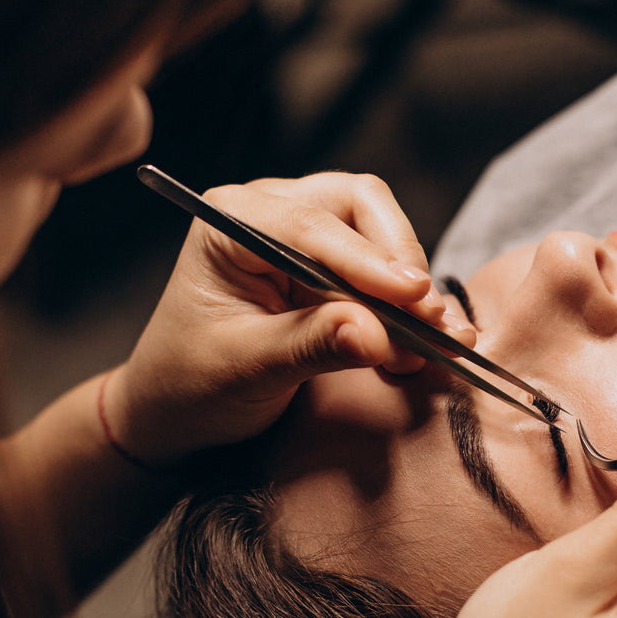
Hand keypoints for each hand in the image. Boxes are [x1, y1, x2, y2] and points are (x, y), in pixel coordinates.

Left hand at [103, 173, 475, 463]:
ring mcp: (308, 238)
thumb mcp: (245, 368)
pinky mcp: (334, 270)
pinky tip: (433, 345)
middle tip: (430, 321)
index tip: (412, 297)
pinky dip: (411, 310)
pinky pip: (386, 276)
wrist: (178, 409)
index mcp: (232, 221)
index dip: (366, 260)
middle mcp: (273, 213)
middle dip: (399, 265)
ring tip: (438, 344)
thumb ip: (308, 346)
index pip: (310, 224)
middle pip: (361, 208)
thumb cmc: (191, 381)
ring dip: (414, 292)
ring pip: (383, 238)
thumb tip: (375, 334)